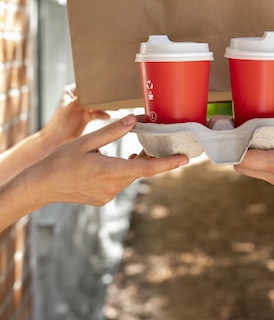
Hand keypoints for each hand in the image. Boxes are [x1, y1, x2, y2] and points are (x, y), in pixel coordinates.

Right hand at [28, 114, 188, 206]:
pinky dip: (123, 171)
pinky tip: (121, 160)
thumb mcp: (85, 142)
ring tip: (142, 148)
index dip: (168, 164)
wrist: (41, 185)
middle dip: (152, 158)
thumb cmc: (60, 160)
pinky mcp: (102, 199)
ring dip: (135, 164)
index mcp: (110, 171)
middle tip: (164, 143)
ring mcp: (107, 195)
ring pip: (129, 176)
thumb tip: (133, 120)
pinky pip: (119, 183)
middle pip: (140, 171)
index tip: (185, 159)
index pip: (147, 168)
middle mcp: (112, 186)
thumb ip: (111, 132)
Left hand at [40, 84, 109, 148]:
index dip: (96, 86)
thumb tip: (97, 89)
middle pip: (94, 95)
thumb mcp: (73, 106)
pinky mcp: (87, 117)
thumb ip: (85, 97)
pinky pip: (98, 113)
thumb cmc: (59, 124)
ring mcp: (83, 107)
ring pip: (97, 104)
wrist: (56, 142)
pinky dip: (103, 115)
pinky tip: (108, 116)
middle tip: (113, 98)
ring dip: (105, 107)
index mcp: (71, 91)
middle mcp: (78, 98)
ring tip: (115, 107)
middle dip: (103, 98)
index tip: (107, 87)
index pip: (87, 85)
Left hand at [234, 98, 273, 207]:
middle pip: (241, 166)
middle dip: (236, 149)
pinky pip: (264, 172)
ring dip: (248, 155)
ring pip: (252, 171)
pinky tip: (268, 145)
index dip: (232, 144)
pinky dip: (260, 160)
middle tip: (239, 129)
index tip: (230, 129)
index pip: (243, 159)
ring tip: (252, 134)